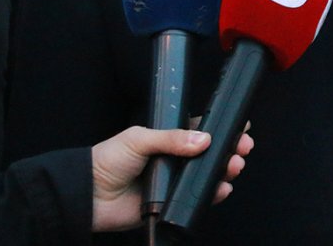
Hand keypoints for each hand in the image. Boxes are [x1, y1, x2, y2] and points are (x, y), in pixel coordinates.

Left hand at [91, 126, 253, 231]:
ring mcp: (175, 182)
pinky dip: (213, 194)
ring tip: (234, 167)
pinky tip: (222, 188)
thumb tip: (204, 140)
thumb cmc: (108, 160)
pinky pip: (197, 198)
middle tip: (243, 148)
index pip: (201, 131)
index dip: (222, 129)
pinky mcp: (172, 203)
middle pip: (211, 153)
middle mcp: (175, 159)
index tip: (241, 128)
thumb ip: (172, 138)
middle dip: (230, 150)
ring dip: (225, 170)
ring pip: (208, 175)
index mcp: (168, 139)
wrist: (89, 195)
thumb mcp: (139, 139)